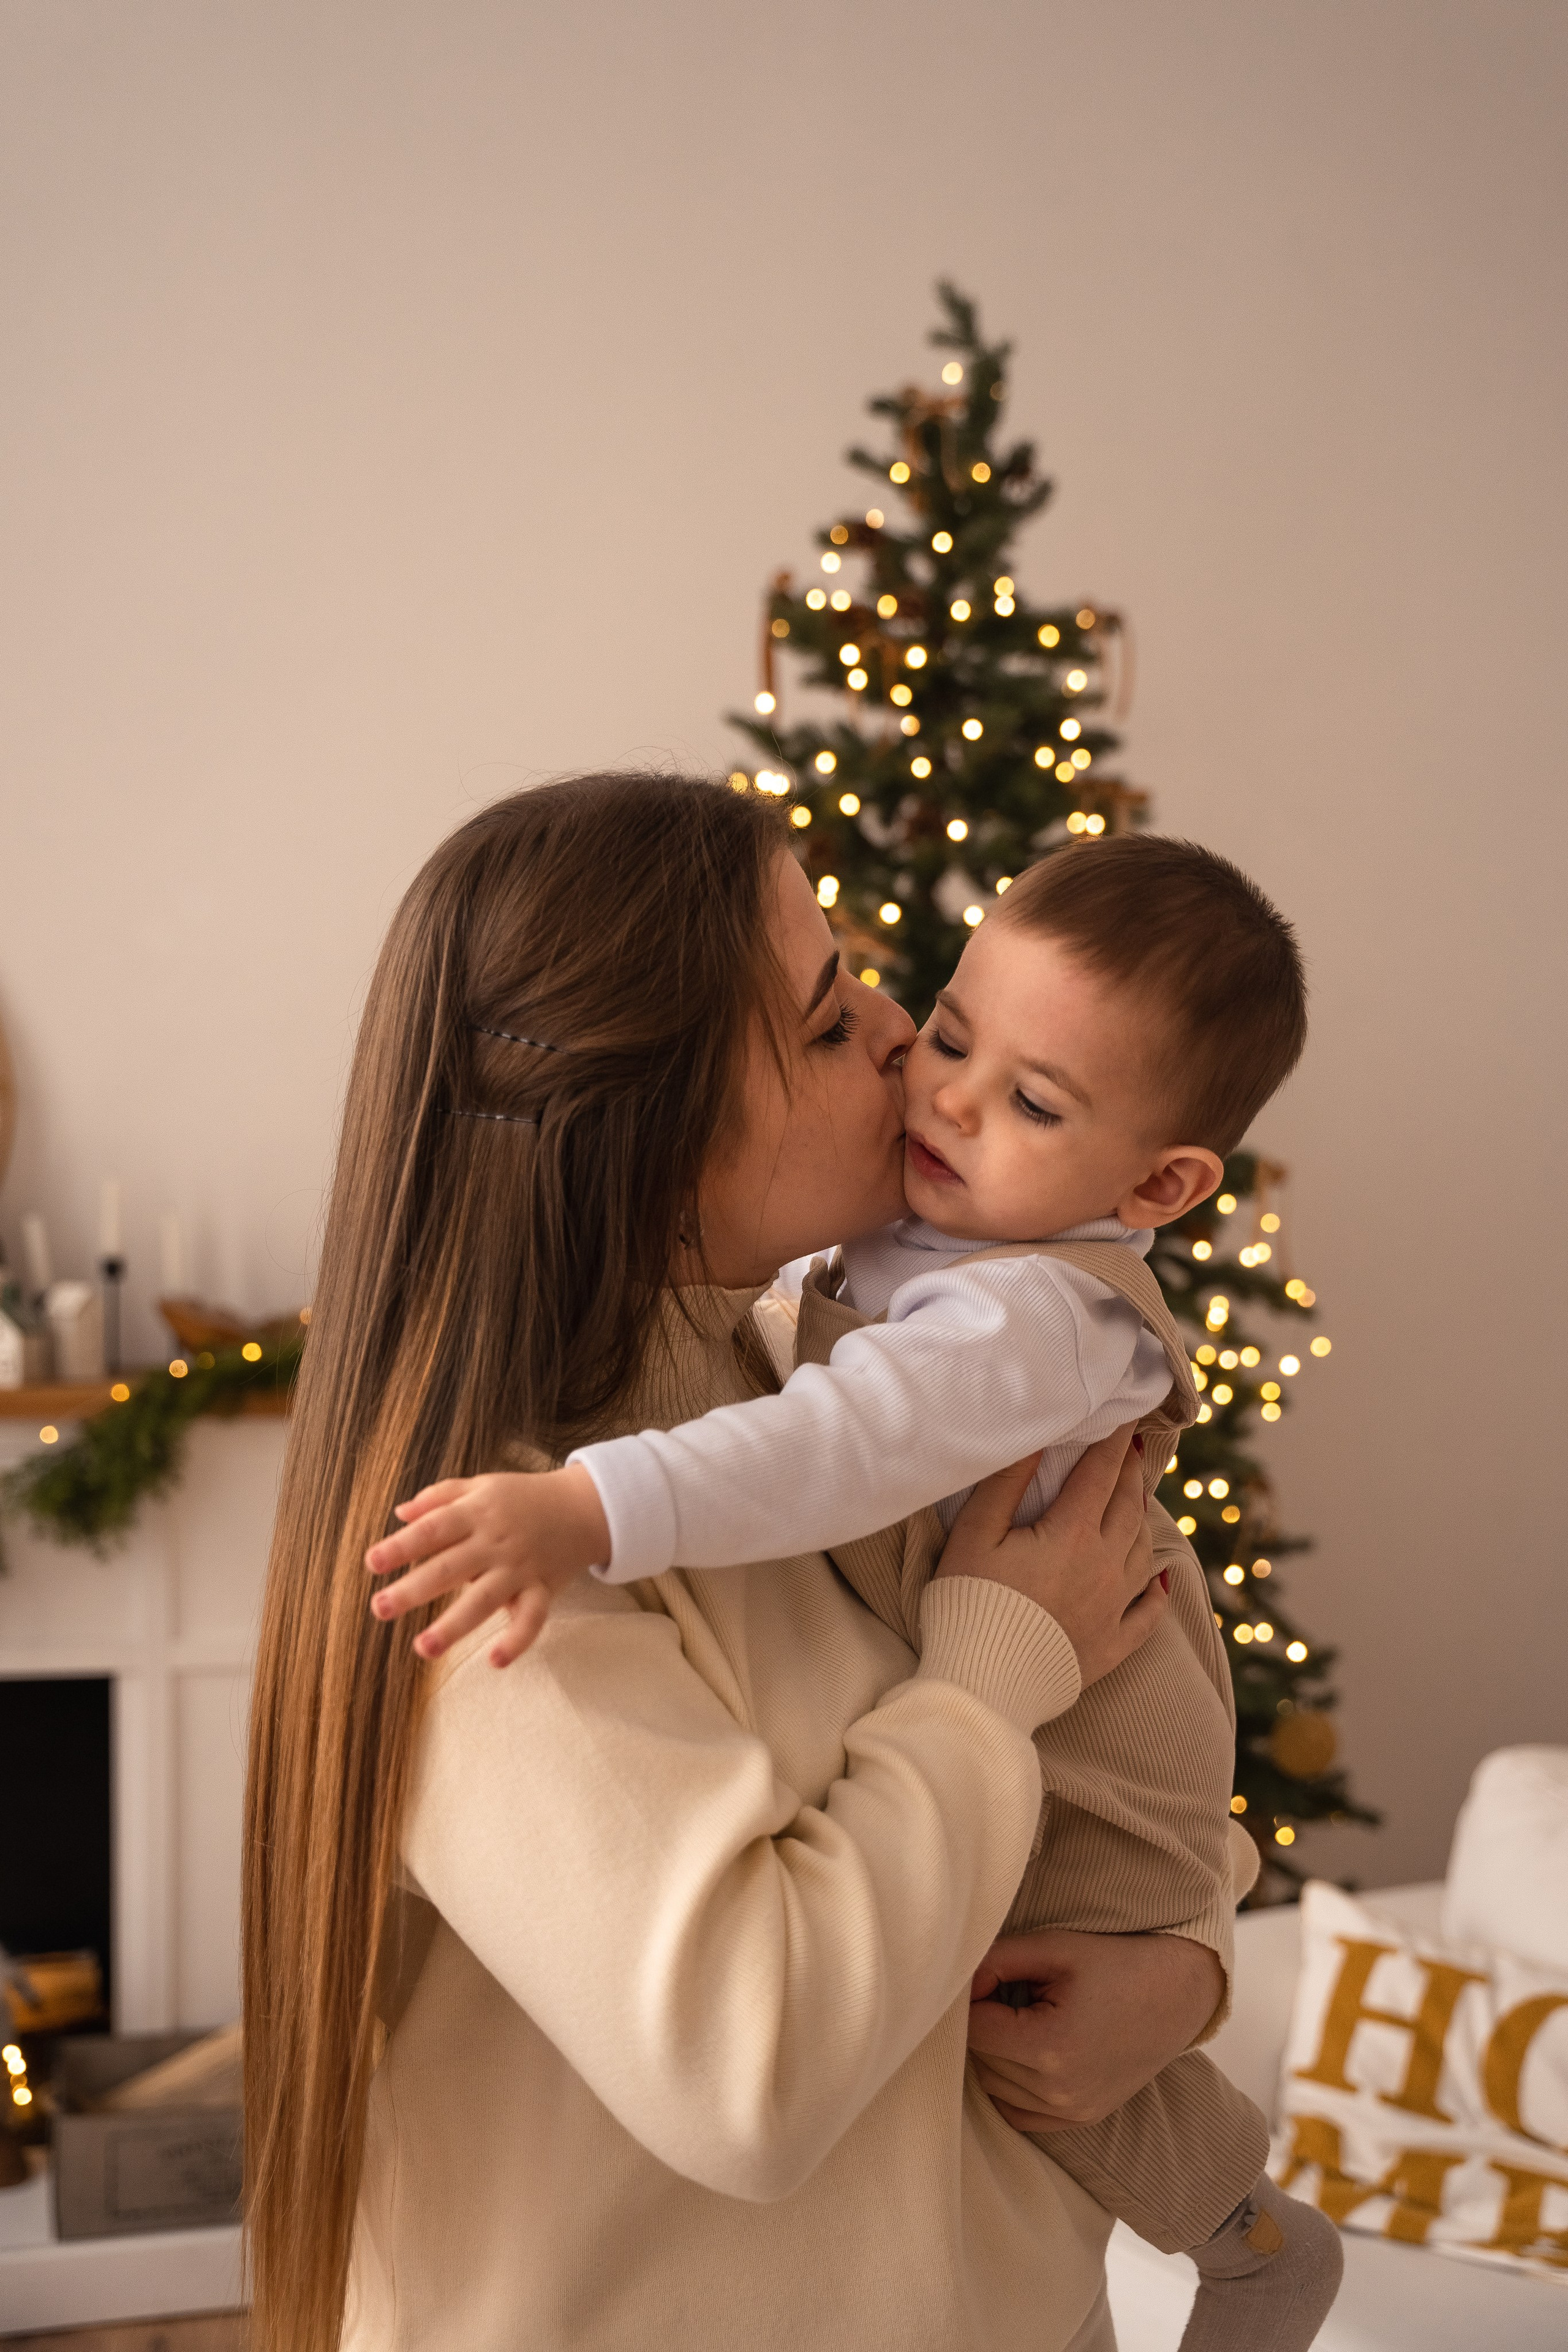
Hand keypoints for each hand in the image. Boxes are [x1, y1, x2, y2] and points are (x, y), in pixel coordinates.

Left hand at [364, 1464, 611, 1667]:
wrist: (585, 1506)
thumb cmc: (523, 1497)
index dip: (402, 1546)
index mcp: (477, 1512)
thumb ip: (440, 1496)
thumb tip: (399, 1513)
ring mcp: (520, 1568)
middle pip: (450, 1567)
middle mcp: (496, 1541)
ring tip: (423, 1648)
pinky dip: (517, 1640)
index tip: (372, 1563)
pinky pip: (532, 1618)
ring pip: (484, 1600)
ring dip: (454, 1625)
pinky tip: (494, 1661)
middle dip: (413, 1590)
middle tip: (379, 1609)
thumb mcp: (482, 1485)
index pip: (433, 1529)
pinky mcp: (543, 1589)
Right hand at [933, 1427, 1163, 1687]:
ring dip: (1142, 1520)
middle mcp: (1104, 1566)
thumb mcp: (976, 1533)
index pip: (1100, 1473)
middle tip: (1132, 1450)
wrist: (984, 1685)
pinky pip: (1147, 1615)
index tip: (1124, 1416)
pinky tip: (1160, 1580)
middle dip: (1130, 1473)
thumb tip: (1037, 1437)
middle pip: (1128, 1507)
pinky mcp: (1111, 1647)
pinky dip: (1156, 1593)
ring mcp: (1112, 1609)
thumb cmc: (969, 1603)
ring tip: (1140, 1500)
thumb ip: (1008, 1482)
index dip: (1112, 1441)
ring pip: (1141, 1552)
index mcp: (1073, 1534)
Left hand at [967, 1926, 1224, 2130]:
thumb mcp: (1055, 1947)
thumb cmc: (1116, 1963)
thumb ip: (997, 1961)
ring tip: (1022, 2017)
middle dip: (984, 2025)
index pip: (975, 2032)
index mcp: (1051, 2047)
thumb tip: (958, 1984)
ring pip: (995, 2087)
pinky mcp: (1081, 2118)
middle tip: (1004, 1992)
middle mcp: (1060, 2090)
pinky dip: (1011, 2085)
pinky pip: (1018, 2112)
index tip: (984, 1977)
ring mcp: (1072, 2111)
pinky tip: (1027, 2050)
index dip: (970, 2001)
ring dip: (996, 2054)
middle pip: (982, 2061)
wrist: (1177, 1993)